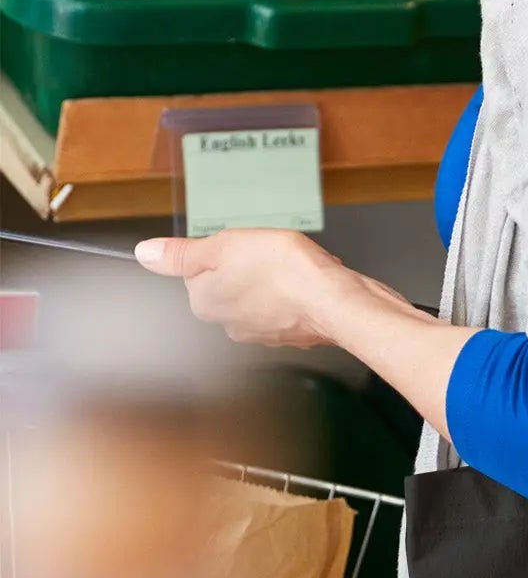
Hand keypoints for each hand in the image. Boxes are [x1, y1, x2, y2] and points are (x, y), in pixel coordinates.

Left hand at [134, 229, 347, 348]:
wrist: (333, 301)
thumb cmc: (283, 272)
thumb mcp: (223, 246)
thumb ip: (181, 253)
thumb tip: (145, 253)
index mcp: (204, 302)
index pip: (202, 269)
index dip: (224, 249)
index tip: (243, 244)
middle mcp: (227, 324)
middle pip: (232, 282)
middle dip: (251, 264)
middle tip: (270, 252)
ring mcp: (261, 332)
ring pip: (261, 293)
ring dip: (276, 278)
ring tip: (293, 265)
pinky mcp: (290, 333)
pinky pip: (288, 306)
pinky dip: (297, 292)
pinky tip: (308, 280)